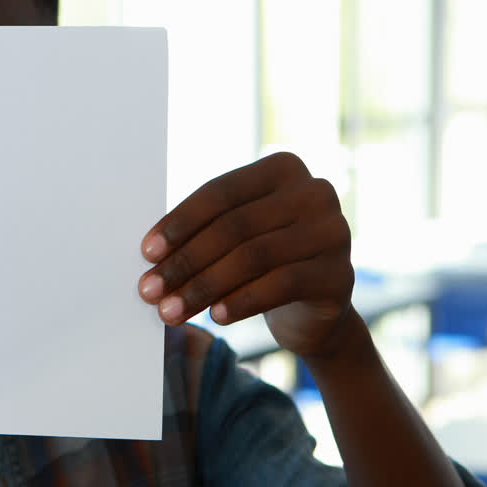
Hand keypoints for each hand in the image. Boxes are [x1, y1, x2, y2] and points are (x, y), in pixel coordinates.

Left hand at [137, 152, 355, 359]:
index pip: (221, 193)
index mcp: (283, 169)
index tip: (146, 254)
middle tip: (150, 290)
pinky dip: (242, 301)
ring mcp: (333, 232)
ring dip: (203, 287)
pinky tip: (216, 317)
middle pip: (234, 227)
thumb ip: (203, 234)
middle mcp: (314, 193)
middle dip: (185, 261)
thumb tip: (152, 257)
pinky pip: (280, 286)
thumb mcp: (234, 238)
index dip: (180, 223)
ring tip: (171, 310)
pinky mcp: (339, 275)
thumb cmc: (262, 264)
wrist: (312, 311)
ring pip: (253, 257)